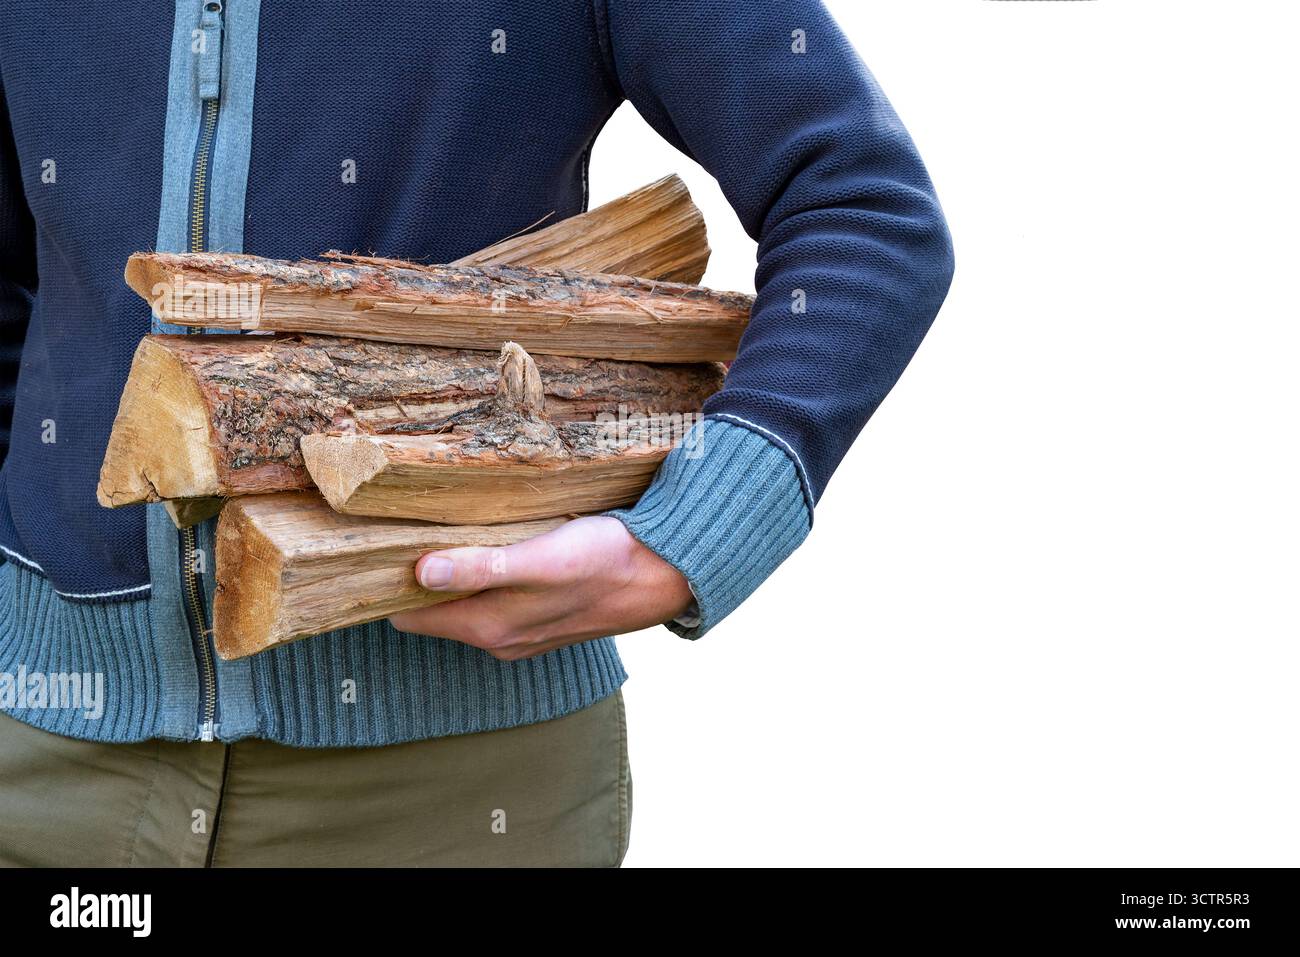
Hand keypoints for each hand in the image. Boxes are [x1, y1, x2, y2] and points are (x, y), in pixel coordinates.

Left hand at [388, 516, 693, 659]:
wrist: (666, 574)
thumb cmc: (605, 561)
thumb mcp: (541, 560)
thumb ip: (481, 569)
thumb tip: (421, 574)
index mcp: (489, 628)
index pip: (407, 615)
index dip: (391, 583)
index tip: (385, 544)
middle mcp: (499, 638)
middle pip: (432, 609)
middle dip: (418, 575)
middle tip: (410, 526)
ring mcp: (521, 630)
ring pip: (463, 603)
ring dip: (452, 572)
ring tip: (445, 528)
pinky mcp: (542, 615)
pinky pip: (493, 597)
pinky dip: (482, 575)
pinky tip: (492, 543)